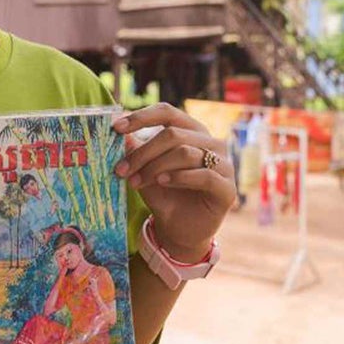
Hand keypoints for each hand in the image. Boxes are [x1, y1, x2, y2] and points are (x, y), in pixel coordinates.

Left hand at [113, 103, 236, 261]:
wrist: (179, 231)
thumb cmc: (163, 194)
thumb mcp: (143, 169)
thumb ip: (134, 148)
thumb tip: (116, 127)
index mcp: (191, 131)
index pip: (167, 112)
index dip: (141, 117)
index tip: (116, 128)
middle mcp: (211, 143)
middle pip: (173, 134)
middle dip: (143, 153)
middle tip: (121, 170)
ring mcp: (224, 164)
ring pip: (186, 153)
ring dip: (155, 167)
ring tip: (135, 182)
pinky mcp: (227, 189)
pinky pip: (204, 175)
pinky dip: (179, 177)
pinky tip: (162, 182)